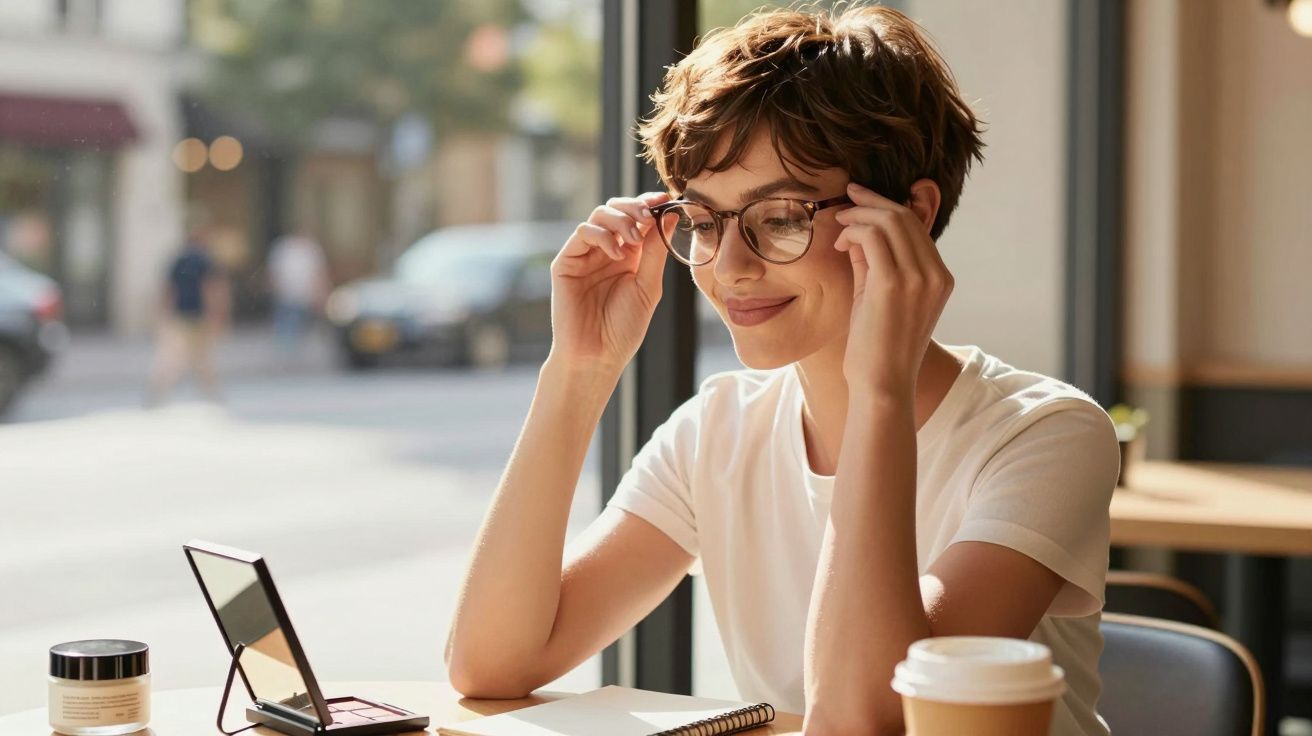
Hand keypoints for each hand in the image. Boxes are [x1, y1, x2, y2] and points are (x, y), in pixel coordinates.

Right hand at [548, 192, 671, 372]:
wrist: (597, 355)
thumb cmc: (623, 328)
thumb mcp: (648, 286)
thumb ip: (656, 251)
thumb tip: (668, 215)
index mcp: (629, 256)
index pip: (637, 219)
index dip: (650, 205)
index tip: (666, 199)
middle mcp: (606, 251)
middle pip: (617, 209)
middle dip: (635, 207)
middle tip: (649, 216)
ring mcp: (585, 255)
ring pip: (599, 215)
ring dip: (621, 219)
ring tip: (635, 239)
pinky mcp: (566, 262)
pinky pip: (583, 232)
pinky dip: (603, 235)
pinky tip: (617, 253)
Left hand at [833, 182, 952, 396]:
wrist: (882, 386)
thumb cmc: (877, 348)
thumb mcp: (879, 296)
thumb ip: (873, 261)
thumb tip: (858, 229)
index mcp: (941, 279)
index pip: (916, 227)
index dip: (886, 206)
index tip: (860, 199)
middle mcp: (936, 275)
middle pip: (905, 217)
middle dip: (871, 202)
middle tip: (845, 198)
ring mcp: (920, 278)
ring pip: (890, 221)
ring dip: (859, 215)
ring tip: (838, 223)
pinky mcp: (895, 284)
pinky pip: (874, 236)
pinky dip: (854, 230)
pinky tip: (840, 241)